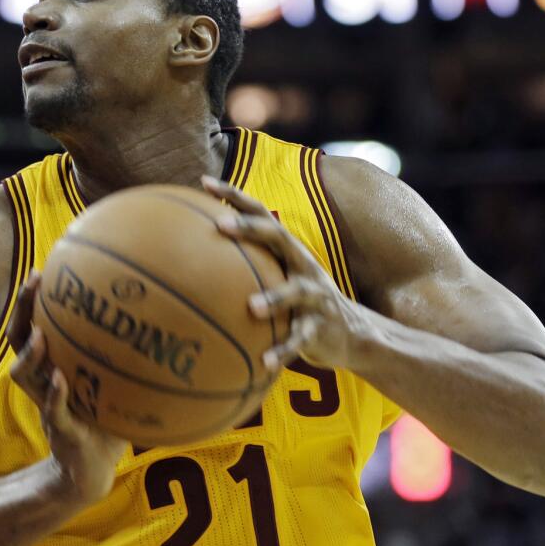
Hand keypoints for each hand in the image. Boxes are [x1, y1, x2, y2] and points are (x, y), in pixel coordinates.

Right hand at [7, 273, 127, 506]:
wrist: (93, 471)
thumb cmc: (107, 422)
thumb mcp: (115, 383)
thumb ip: (125, 356)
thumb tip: (163, 318)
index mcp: (52, 367)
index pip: (31, 326)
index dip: (30, 301)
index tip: (42, 270)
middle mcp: (43, 382)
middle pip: (18, 341)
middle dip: (22, 310)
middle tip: (34, 283)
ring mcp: (48, 405)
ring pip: (24, 376)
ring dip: (30, 354)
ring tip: (40, 334)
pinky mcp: (62, 431)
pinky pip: (53, 411)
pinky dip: (55, 395)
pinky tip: (61, 379)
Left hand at [202, 175, 372, 371]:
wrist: (351, 333)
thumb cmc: (299, 303)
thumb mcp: (277, 278)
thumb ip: (246, 265)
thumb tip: (192, 257)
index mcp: (286, 251)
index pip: (260, 214)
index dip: (234, 196)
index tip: (204, 183)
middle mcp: (302, 266)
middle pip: (277, 238)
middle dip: (250, 229)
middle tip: (221, 226)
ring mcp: (313, 296)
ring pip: (294, 292)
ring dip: (274, 298)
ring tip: (252, 307)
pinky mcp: (319, 328)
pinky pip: (298, 340)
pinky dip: (282, 351)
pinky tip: (264, 363)